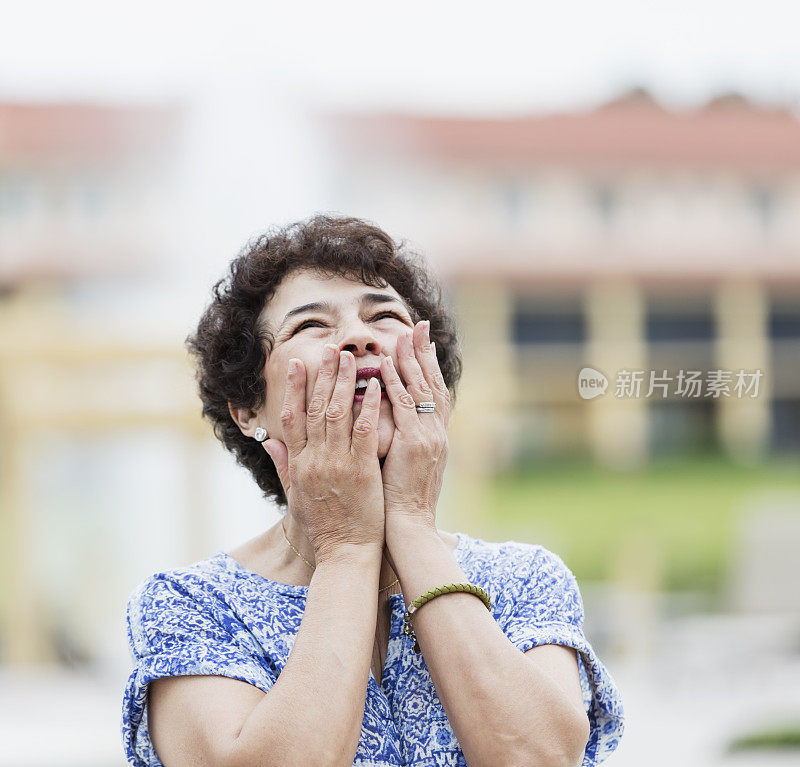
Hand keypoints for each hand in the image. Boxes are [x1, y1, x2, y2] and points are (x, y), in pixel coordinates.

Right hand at [262, 345, 384, 558]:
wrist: (345, 553)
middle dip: (323, 376)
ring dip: (345, 383)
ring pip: (339, 413)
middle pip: (316, 408)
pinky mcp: (362, 470)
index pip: (292, 417)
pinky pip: (366, 432)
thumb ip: (283, 464)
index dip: (294, 388)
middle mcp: (315, 459)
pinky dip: (371, 407)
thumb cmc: (324, 527)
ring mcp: (338, 464)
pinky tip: (378, 387)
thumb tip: (268, 440)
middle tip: (331, 349)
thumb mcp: (296, 495)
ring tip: (352, 358)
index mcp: (299, 464)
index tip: (297, 364)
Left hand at [380, 320, 450, 531]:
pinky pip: (403, 405)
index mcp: (435, 438)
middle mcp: (436, 433)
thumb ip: (404, 442)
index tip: (424, 343)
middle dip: (425, 353)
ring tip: (403, 333)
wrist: (409, 528)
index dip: (429, 366)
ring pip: (420, 388)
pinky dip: (395, 381)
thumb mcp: (408, 467)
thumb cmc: (401, 502)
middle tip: (420, 325)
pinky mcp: (413, 443)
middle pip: (433, 383)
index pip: (434, 393)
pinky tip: (384, 363)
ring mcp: (427, 437)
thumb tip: (397, 427)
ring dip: (411, 358)